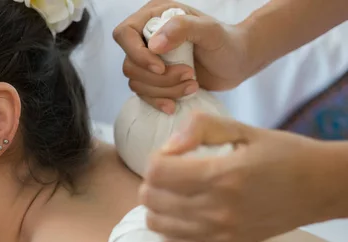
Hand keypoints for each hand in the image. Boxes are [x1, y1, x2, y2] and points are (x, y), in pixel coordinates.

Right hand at [113, 0, 252, 113]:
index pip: (125, 34)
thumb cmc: (227, 42)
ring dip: (164, 90)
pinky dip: (159, 101)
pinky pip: (144, 95)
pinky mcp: (155, 81)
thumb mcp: (210, 31)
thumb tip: (153, 44)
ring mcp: (149, 61)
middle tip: (189, 74)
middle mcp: (147, 38)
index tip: (160, 66)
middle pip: (130, 64)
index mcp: (155, 17)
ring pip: (137, 83)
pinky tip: (175, 104)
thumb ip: (182, 28)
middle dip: (159, 77)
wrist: (237, 63)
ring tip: (192, 84)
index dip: (137, 54)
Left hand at [139, 112, 338, 241]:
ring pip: (158, 224)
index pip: (157, 172)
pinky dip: (170, 229)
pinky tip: (184, 215)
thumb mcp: (244, 129)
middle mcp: (217, 209)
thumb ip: (201, 128)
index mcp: (222, 175)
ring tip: (175, 193)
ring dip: (158, 206)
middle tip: (171, 173)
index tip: (171, 155)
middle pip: (152, 199)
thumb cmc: (283, 154)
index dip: (155, 159)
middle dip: (152, 181)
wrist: (320, 188)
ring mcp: (221, 234)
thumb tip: (169, 147)